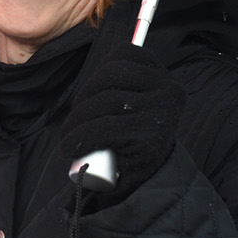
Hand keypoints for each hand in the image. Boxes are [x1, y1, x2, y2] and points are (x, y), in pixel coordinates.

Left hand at [59, 42, 183, 204]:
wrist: (148, 183)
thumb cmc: (132, 141)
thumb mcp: (133, 105)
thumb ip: (121, 84)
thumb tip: (93, 70)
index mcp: (164, 77)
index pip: (123, 54)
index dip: (97, 71)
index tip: (88, 94)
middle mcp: (168, 90)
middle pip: (109, 76)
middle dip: (82, 98)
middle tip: (72, 121)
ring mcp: (161, 112)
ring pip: (103, 102)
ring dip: (75, 121)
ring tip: (69, 138)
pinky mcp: (149, 136)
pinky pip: (102, 128)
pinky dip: (79, 138)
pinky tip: (71, 147)